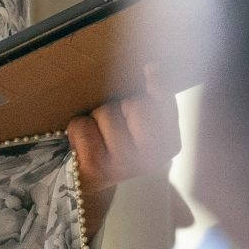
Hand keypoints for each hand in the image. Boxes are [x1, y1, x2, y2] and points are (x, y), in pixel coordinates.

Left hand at [67, 65, 185, 233]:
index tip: (151, 67)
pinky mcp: (95, 168)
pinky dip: (79, 128)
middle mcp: (150, 159)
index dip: (158, 84)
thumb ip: (156, 96)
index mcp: (169, 145)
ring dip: (98, 117)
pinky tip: (85, 143)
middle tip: (118, 122)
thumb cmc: (119, 141)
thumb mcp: (143, 121)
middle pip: (136, 104)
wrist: (91, 181)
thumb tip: (154, 67)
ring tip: (100, 134)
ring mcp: (123, 165)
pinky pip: (82, 126)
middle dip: (122, 105)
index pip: (165, 104)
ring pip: (106, 113)